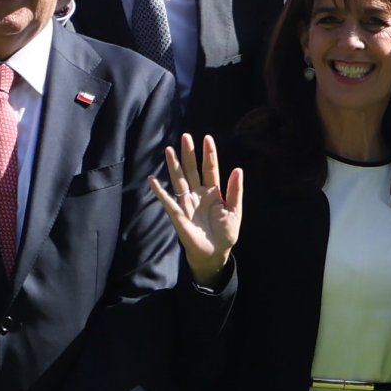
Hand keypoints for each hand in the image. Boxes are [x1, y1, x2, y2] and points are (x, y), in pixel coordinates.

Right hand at [149, 133, 241, 285]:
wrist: (215, 253)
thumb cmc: (225, 233)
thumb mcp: (235, 212)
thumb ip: (235, 191)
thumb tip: (237, 169)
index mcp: (213, 192)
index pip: (210, 169)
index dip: (209, 154)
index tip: (207, 138)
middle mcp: (198, 193)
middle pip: (192, 169)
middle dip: (189, 153)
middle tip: (186, 136)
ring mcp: (187, 202)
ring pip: (179, 179)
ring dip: (174, 165)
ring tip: (169, 149)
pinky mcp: (178, 214)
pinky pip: (167, 200)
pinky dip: (159, 191)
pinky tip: (153, 180)